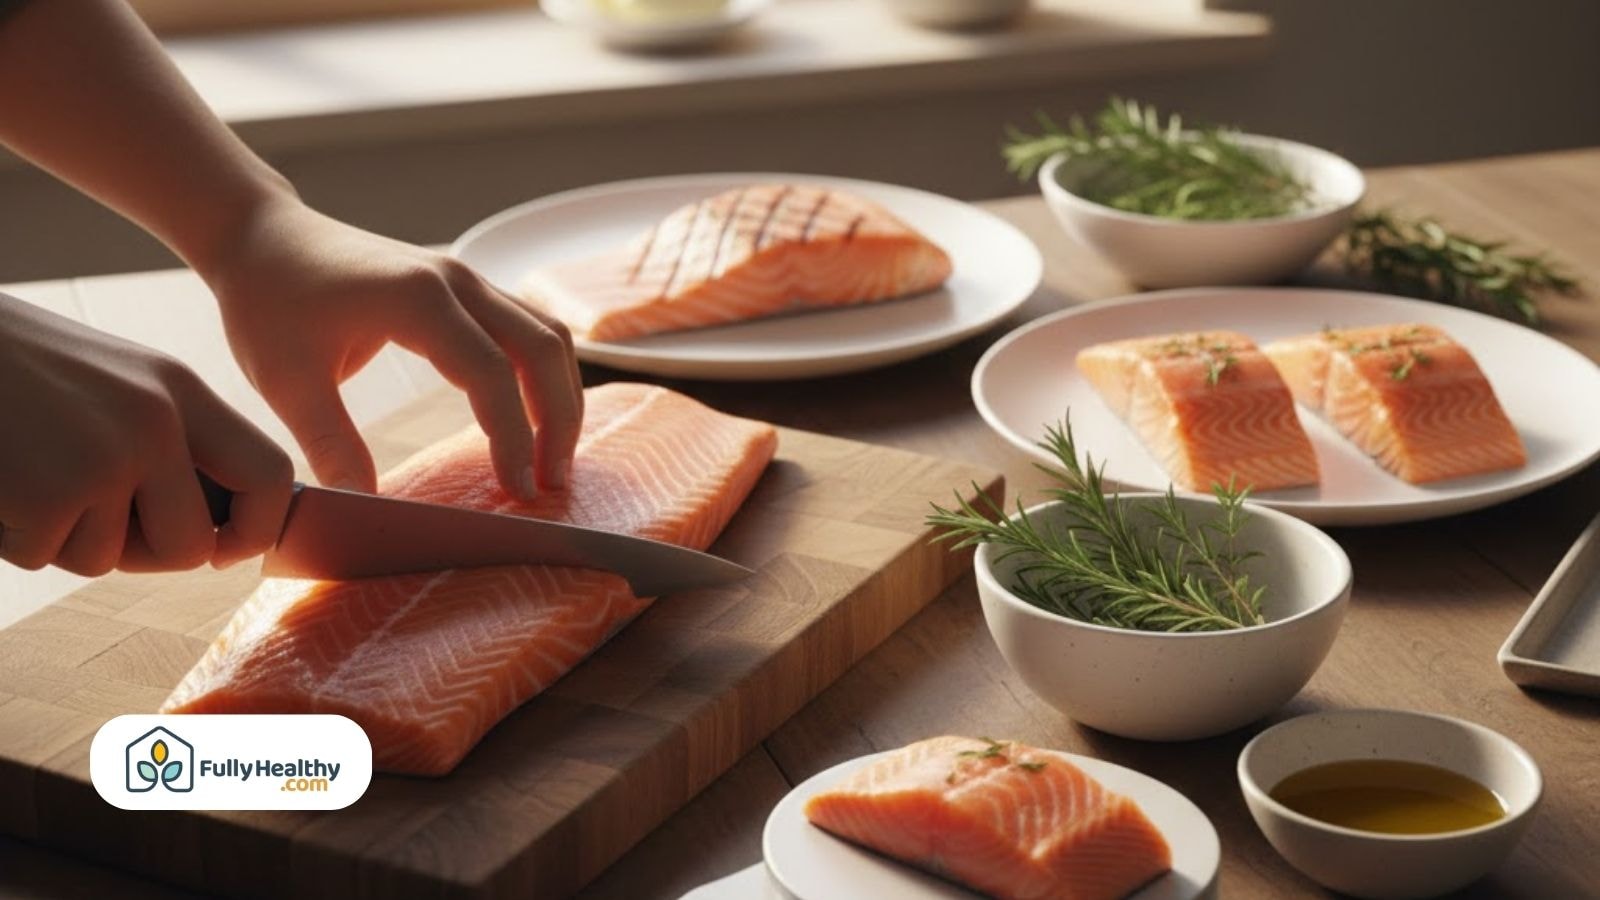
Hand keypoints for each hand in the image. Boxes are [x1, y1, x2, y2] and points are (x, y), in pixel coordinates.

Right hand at [0, 292, 292, 574]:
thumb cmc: (14, 366)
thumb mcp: (113, 381)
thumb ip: (168, 439)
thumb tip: (213, 533)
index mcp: (180, 389)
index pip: (271, 474)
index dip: (256, 529)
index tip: (222, 550)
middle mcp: (158, 421)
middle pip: (192, 546)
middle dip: (141, 554)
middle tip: (88, 519)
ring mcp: (106, 457)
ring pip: (108, 559)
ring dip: (61, 537)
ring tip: (26, 473)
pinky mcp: (48, 493)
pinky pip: (43, 557)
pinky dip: (11, 534)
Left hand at [197, 196, 582, 499]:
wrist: (260, 235)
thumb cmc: (267, 301)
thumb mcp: (287, 382)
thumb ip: (333, 447)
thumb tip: (367, 511)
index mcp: (418, 299)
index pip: (491, 374)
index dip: (512, 438)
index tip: (516, 492)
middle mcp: (457, 281)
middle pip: (543, 349)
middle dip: (557, 421)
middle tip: (550, 484)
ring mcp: (467, 279)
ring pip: (547, 335)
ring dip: (560, 397)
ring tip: (551, 459)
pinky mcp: (465, 287)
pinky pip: (529, 328)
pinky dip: (544, 376)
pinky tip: (535, 418)